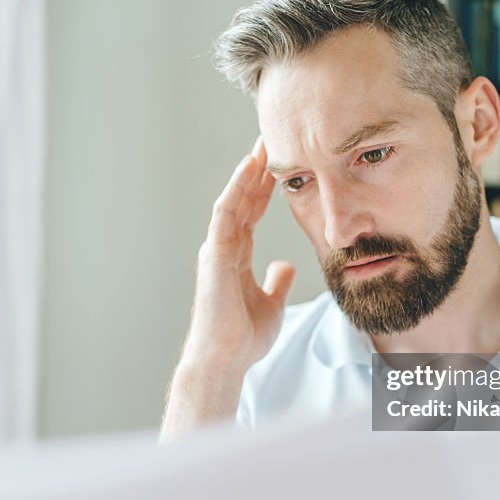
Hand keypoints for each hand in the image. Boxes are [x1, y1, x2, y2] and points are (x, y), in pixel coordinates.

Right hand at [183, 135, 295, 373]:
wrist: (225, 360)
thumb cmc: (243, 338)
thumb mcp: (271, 303)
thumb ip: (276, 282)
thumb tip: (285, 267)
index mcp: (236, 257)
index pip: (251, 212)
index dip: (264, 187)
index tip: (279, 162)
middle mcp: (224, 248)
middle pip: (241, 200)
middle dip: (256, 170)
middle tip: (271, 139)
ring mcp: (217, 250)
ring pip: (232, 200)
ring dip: (246, 172)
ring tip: (261, 145)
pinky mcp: (214, 255)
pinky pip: (226, 214)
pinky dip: (237, 189)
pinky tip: (249, 169)